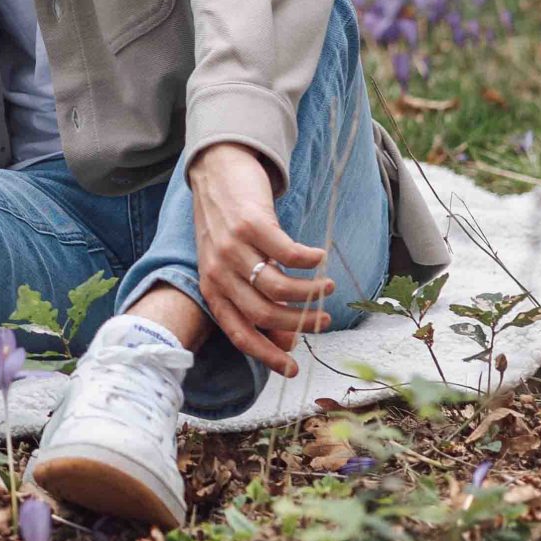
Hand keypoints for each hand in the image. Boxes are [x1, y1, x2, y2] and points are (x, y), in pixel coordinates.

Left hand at [186, 141, 335, 376]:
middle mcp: (219, 271)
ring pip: (277, 287)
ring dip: (310, 292)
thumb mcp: (233, 266)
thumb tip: (287, 340)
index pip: (238, 332)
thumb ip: (255, 301)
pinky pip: (286, 253)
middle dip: (298, 323)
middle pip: (263, 313)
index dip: (266, 354)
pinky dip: (308, 261)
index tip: (293, 369)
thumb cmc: (229, 224)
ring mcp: (232, 247)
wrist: (215, 170)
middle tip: (324, 318)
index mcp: (212, 288)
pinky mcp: (250, 223)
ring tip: (328, 286)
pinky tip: (320, 257)